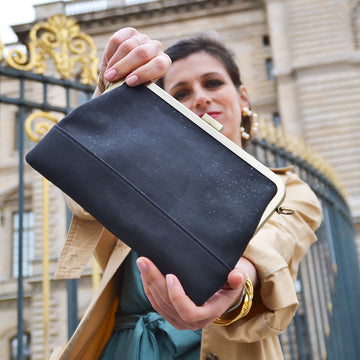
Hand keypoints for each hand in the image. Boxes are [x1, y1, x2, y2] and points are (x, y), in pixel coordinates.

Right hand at [95, 27, 170, 95]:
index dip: (143, 73)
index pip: (158, 65)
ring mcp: (143, 38)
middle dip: (124, 67)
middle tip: (111, 78)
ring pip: (127, 46)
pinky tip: (107, 65)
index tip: (129, 82)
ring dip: (115, 63)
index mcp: (164, 63)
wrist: (124, 76)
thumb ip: (137, 87)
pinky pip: (117, 40)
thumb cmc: (133, 86)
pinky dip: (109, 54)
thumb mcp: (137, 89)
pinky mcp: (129, 32)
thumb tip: (127, 85)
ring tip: (108, 76)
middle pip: (142, 53)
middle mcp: (156, 48)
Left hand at [136, 256, 256, 329]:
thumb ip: (237, 279)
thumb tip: (236, 275)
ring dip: (147, 281)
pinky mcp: (169, 313)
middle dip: (154, 280)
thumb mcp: (236, 281)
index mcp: (207, 314)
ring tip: (142, 262)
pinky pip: (155, 302)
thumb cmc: (228, 285)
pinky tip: (143, 273)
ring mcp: (178, 318)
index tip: (170, 276)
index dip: (177, 296)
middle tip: (144, 261)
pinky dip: (147, 287)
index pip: (188, 311)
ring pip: (158, 302)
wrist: (220, 293)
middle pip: (167, 304)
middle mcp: (190, 321)